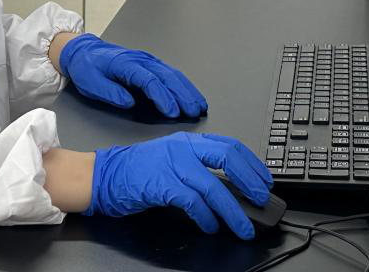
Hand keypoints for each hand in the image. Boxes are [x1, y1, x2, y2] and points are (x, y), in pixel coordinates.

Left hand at [58, 34, 207, 117]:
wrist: (83, 51)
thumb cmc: (87, 67)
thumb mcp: (91, 83)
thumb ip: (110, 92)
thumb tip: (129, 102)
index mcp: (126, 64)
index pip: (149, 81)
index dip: (163, 97)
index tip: (172, 112)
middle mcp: (140, 60)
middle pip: (167, 76)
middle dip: (183, 95)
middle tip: (194, 111)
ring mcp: (146, 60)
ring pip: (172, 74)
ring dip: (187, 90)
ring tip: (199, 105)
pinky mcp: (149, 64)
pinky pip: (169, 73)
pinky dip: (182, 84)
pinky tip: (190, 94)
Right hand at [86, 133, 272, 238]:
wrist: (104, 175)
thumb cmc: (137, 170)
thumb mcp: (172, 160)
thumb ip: (199, 168)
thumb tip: (231, 188)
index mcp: (188, 141)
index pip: (230, 145)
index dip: (252, 163)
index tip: (265, 179)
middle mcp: (183, 148)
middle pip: (228, 158)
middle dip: (250, 181)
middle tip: (261, 199)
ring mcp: (172, 164)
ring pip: (214, 186)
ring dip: (232, 211)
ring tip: (242, 227)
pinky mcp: (162, 184)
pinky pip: (193, 202)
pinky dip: (206, 217)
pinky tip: (211, 227)